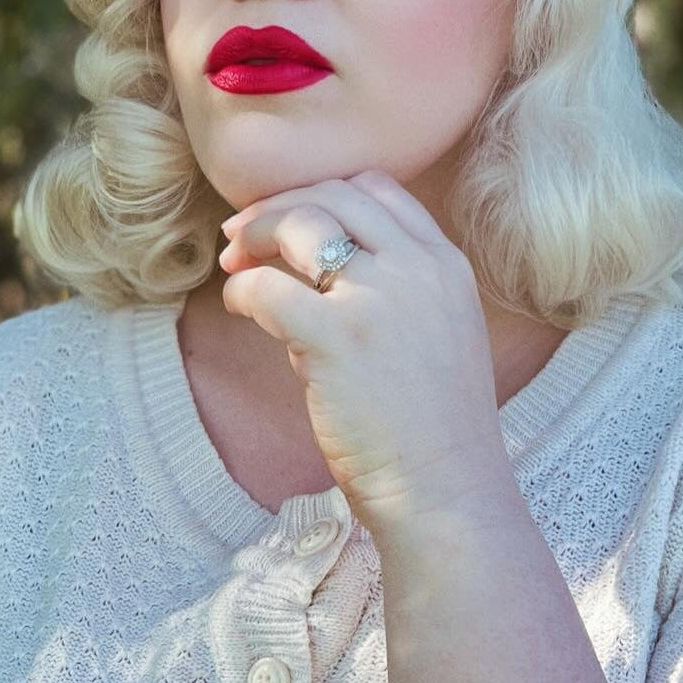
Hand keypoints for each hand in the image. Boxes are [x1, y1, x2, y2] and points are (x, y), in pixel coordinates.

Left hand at [216, 170, 515, 536]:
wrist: (448, 493)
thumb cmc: (434, 430)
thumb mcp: (438, 334)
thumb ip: (395, 291)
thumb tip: (308, 275)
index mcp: (447, 265)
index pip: (379, 189)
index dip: (325, 195)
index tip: (294, 221)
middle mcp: (419, 268)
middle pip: (335, 194)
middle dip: (281, 206)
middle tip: (243, 235)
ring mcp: (381, 298)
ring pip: (302, 223)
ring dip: (257, 235)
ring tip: (234, 262)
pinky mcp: (339, 337)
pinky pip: (267, 287)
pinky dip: (241, 290)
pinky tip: (237, 307)